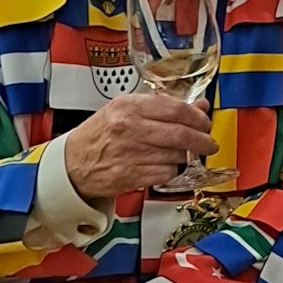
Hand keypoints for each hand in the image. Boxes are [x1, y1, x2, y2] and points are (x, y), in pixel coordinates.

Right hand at [63, 94, 219, 199]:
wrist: (73, 163)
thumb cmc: (101, 134)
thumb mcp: (127, 111)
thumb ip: (164, 107)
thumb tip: (201, 106)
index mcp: (129, 106)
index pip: (176, 109)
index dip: (198, 117)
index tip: (205, 123)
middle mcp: (129, 128)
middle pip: (181, 134)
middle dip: (203, 140)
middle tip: (209, 144)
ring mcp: (130, 153)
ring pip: (177, 155)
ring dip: (185, 157)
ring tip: (178, 154)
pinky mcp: (131, 175)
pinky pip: (167, 173)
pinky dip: (172, 171)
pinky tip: (164, 166)